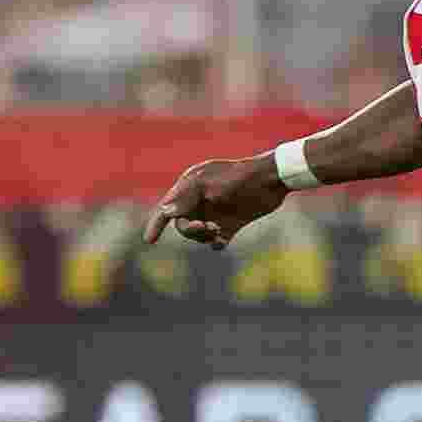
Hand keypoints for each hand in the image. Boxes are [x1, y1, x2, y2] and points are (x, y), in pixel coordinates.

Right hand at [148, 154, 283, 249]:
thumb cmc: (240, 177)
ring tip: (219, 232)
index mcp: (191, 186)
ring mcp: (215, 212)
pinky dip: (216, 243)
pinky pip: (216, 240)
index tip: (149, 240)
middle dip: (191, 230)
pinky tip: (222, 241)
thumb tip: (165, 211)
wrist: (272, 180)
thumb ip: (186, 198)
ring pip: (198, 234)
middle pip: (182, 224)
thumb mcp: (209, 185)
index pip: (167, 207)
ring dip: (204, 236)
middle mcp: (200, 199)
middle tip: (208, 228)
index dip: (156, 224)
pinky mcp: (231, 223)